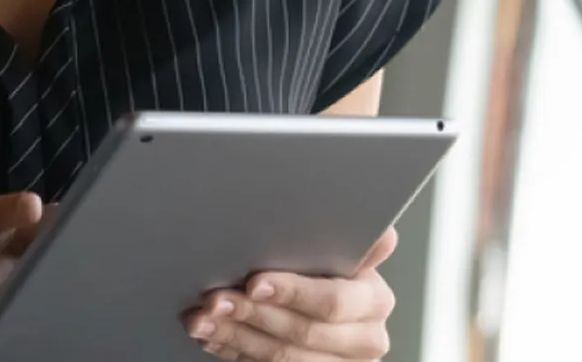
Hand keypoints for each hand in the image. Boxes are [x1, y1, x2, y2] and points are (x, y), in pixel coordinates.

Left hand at [182, 227, 399, 360]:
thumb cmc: (325, 268)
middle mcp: (365, 338)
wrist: (322, 304)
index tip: (254, 284)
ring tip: (202, 318)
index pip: (333, 301)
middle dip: (252, 314)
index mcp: (374, 300)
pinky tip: (212, 335)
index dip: (292, 293)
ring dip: (235, 335)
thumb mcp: (335, 249)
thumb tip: (378, 231)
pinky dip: (234, 350)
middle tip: (215, 300)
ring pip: (283, 356)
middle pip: (303, 332)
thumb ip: (343, 240)